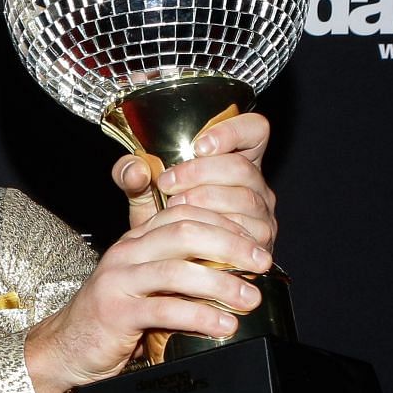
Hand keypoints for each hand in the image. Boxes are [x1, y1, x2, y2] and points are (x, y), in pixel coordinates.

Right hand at [27, 113, 278, 392]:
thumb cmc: (115, 316)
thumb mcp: (147, 284)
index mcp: (136, 240)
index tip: (255, 242)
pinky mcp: (115, 312)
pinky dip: (200, 316)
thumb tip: (235, 269)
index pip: (184, 214)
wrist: (68, 345)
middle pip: (185, 234)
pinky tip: (223, 324)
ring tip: (250, 298)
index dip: (224, 223)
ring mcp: (118, 281)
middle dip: (230, 246)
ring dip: (221, 284)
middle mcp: (126, 253)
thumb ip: (179, 269)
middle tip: (261, 263)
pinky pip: (164, 309)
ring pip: (177, 271)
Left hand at [113, 110, 276, 249]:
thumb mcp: (142, 192)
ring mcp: (261, 213)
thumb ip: (130, 174)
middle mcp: (254, 184)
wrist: (169, 262)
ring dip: (206, 201)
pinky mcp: (260, 242)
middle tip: (168, 184)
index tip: (200, 145)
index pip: (254, 130)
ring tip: (175, 207)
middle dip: (201, 173)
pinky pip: (247, 232)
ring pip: (246, 199)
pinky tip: (195, 229)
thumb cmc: (162, 220)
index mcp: (235, 158)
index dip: (233, 131)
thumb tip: (135, 169)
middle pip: (243, 167)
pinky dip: (218, 229)